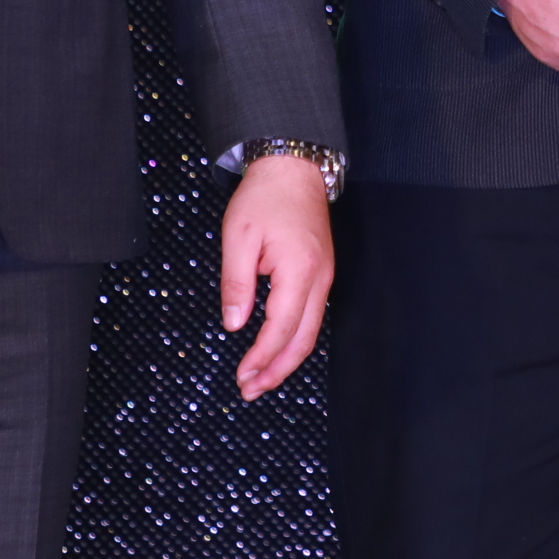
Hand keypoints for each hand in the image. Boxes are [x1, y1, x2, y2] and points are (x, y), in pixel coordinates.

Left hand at [219, 153, 334, 400]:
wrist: (294, 168)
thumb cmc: (264, 197)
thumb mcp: (238, 236)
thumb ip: (236, 283)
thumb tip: (234, 324)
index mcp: (299, 269)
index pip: (282, 327)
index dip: (262, 356)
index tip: (242, 376)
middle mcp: (320, 278)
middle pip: (304, 339)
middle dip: (277, 370)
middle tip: (250, 391)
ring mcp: (325, 276)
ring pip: (310, 332)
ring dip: (286, 359)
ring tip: (260, 379)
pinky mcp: (321, 273)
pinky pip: (311, 316)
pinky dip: (294, 340)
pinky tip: (276, 349)